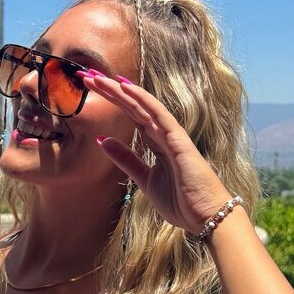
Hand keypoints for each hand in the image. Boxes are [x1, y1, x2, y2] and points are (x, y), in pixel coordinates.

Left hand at [77, 71, 232, 234]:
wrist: (206, 218)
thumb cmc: (181, 201)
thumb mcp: (144, 179)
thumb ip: (126, 159)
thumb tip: (102, 140)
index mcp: (156, 141)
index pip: (130, 114)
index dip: (112, 99)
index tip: (91, 87)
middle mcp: (163, 132)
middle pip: (133, 105)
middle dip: (110, 90)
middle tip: (87, 75)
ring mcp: (171, 134)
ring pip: (142, 105)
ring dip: (119, 90)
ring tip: (97, 77)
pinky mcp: (178, 140)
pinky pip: (158, 115)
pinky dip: (142, 100)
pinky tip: (125, 87)